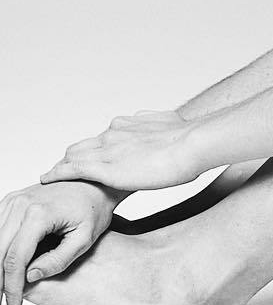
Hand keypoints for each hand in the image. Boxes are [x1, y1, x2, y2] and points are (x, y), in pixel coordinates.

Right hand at [0, 181, 122, 304]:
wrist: (95, 183)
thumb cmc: (94, 209)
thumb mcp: (85, 238)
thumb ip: (59, 260)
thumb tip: (29, 277)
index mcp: (38, 214)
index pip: (15, 260)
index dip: (12, 289)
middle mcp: (20, 204)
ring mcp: (13, 201)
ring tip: (4, 291)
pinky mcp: (11, 202)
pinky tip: (4, 270)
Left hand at [40, 109, 205, 191]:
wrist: (194, 144)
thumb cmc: (193, 141)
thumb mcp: (175, 125)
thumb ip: (162, 126)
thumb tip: (164, 127)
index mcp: (132, 124)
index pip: (105, 137)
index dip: (97, 149)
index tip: (94, 159)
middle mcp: (116, 131)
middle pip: (85, 144)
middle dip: (75, 157)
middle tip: (67, 171)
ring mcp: (108, 148)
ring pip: (74, 155)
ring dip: (63, 165)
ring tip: (53, 177)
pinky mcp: (105, 167)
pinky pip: (71, 168)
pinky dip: (57, 173)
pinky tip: (46, 180)